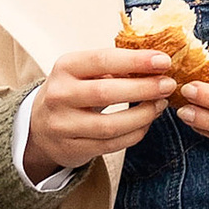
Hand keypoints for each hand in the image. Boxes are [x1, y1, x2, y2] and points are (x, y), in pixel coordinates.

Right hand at [22, 46, 181, 177]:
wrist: (39, 127)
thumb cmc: (72, 92)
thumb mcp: (82, 71)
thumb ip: (113, 67)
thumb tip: (156, 64)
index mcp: (65, 67)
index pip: (102, 60)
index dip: (135, 61)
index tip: (164, 61)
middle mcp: (59, 96)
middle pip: (106, 93)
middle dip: (144, 89)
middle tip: (168, 84)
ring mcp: (63, 125)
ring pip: (111, 125)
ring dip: (143, 115)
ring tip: (160, 105)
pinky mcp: (73, 148)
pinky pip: (112, 144)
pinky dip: (135, 133)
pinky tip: (147, 122)